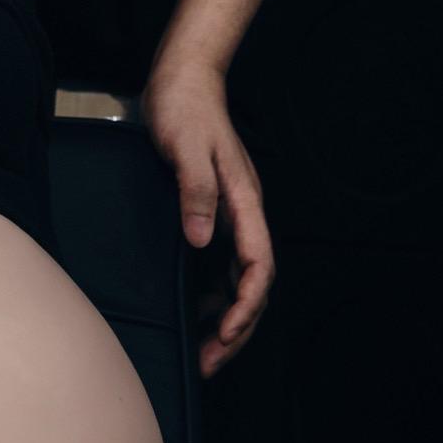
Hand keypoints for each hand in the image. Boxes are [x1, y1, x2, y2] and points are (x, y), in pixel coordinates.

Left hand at [138, 49, 273, 379]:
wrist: (183, 80)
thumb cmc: (186, 109)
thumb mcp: (185, 148)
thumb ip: (196, 192)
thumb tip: (202, 239)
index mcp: (244, 202)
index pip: (259, 265)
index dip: (246, 304)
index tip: (227, 332)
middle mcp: (243, 215)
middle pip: (252, 285)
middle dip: (236, 328)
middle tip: (209, 363)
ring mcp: (230, 217)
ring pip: (238, 282)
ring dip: (224, 320)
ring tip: (201, 353)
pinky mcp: (213, 215)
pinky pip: (220, 268)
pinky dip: (211, 298)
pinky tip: (193, 315)